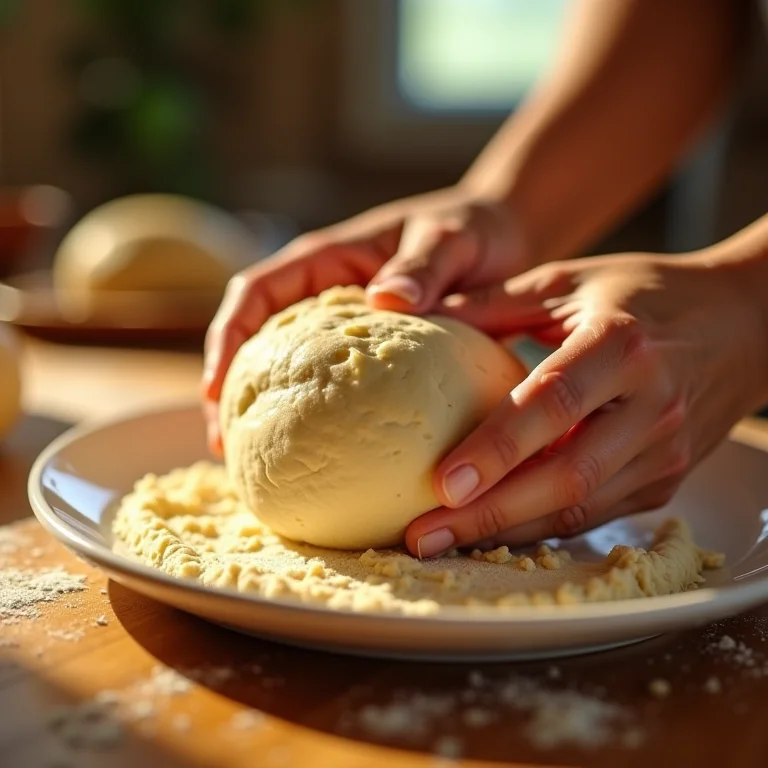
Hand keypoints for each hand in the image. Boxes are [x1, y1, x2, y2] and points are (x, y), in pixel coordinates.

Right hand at [203, 186, 526, 451]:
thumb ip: (423, 265)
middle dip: (231, 387)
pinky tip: (324, 457)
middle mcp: (323, 292)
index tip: (215, 386)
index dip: (226, 337)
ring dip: (266, 409)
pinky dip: (317, 416)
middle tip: (223, 445)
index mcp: (327, 257)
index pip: (255, 292)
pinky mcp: (366, 351)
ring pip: (285, 366)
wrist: (500, 237)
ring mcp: (341, 324)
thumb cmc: (471, 231)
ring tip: (259, 464)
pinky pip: (330, 383)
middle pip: (254, 338)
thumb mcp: (451, 240)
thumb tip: (386, 300)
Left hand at [406, 252, 767, 556]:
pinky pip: (598, 513)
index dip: (497, 447)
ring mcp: (666, 450)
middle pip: (566, 475)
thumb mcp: (569, 280)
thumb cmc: (647, 293)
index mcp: (621, 343)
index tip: (442, 484)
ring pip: (581, 507)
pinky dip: (543, 527)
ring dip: (509, 532)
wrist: (747, 323)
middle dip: (489, 513)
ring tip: (444, 542)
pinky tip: (495, 531)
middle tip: (422, 535)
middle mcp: (652, 404)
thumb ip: (493, 302)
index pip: (552, 403)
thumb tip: (416, 315)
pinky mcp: (667, 478)